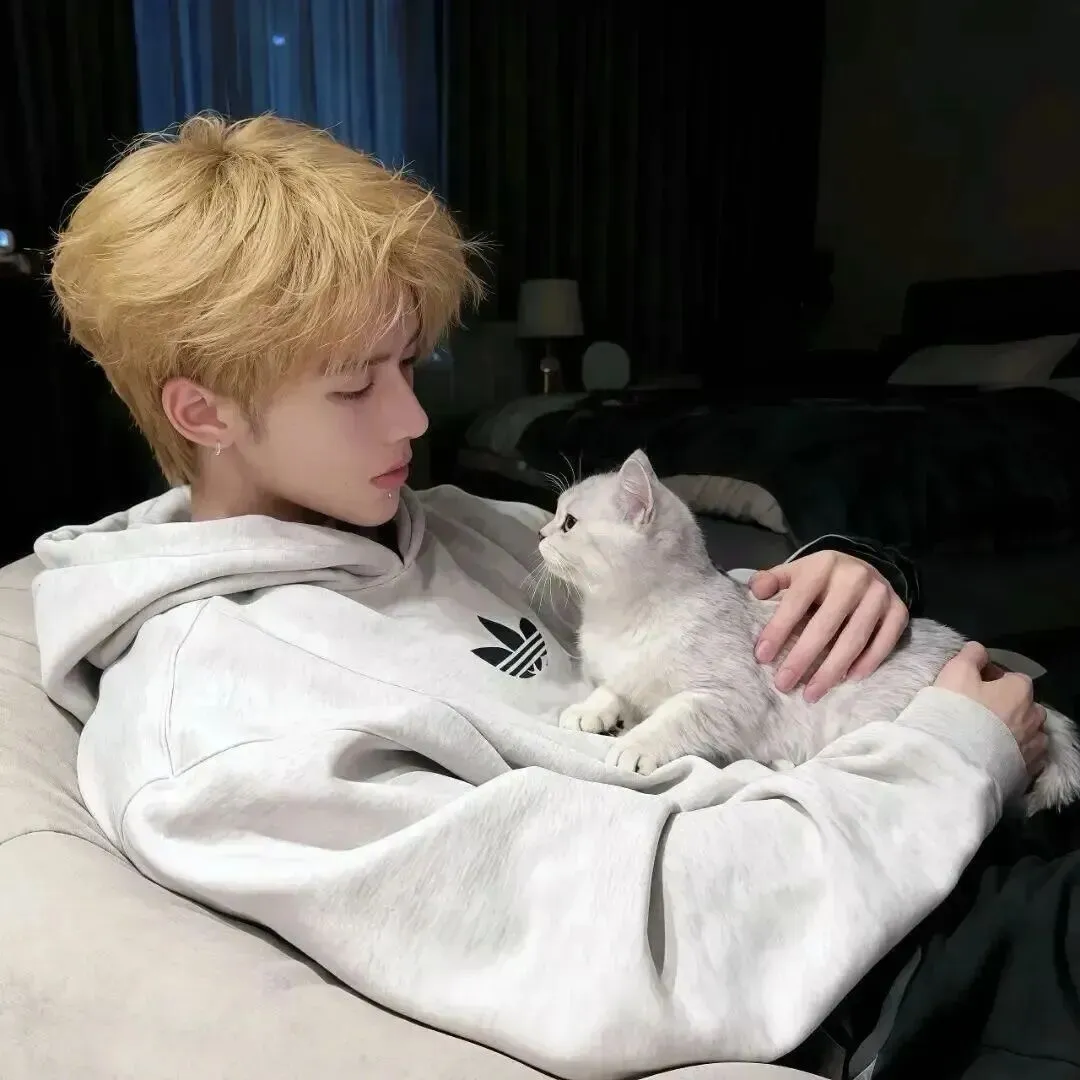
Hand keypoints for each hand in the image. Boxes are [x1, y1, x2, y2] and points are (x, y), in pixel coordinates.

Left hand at [750, 550, 908, 702]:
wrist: (866, 566)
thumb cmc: (822, 577)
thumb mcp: (796, 571)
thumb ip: (773, 580)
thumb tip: (755, 590)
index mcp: (823, 566)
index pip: (797, 601)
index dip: (779, 629)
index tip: (762, 656)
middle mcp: (854, 578)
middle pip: (825, 625)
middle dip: (802, 658)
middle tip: (784, 684)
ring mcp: (880, 594)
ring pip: (854, 639)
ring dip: (832, 670)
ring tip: (812, 693)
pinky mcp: (899, 610)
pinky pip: (884, 642)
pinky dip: (867, 663)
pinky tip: (848, 680)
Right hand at [935, 642, 1046, 776]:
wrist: (959, 760)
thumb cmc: (958, 710)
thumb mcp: (956, 672)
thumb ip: (971, 655)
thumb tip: (979, 649)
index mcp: (1020, 689)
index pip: (1014, 677)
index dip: (994, 679)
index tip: (975, 686)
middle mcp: (1034, 715)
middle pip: (1026, 705)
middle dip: (1010, 705)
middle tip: (983, 712)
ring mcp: (1034, 745)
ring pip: (1030, 731)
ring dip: (1016, 730)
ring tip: (990, 736)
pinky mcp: (1029, 769)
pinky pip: (1028, 756)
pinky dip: (1016, 752)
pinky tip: (997, 755)